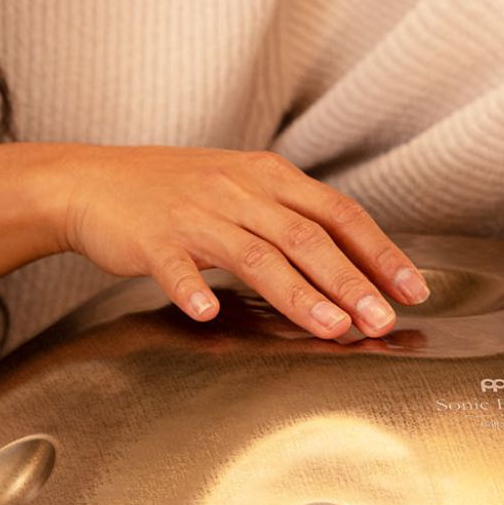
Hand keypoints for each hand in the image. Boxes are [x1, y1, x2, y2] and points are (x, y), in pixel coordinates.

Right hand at [50, 145, 428, 337]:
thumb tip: (354, 262)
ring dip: (298, 293)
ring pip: (256, 254)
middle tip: (382, 320)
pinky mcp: (153, 237)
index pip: (339, 213)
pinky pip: (176, 265)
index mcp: (269, 177)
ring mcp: (196, 213)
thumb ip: (294, 220)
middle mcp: (239, 190)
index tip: (411, 288)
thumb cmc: (176, 191)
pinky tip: (207, 312)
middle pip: (307, 237)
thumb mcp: (243, 188)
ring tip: (331, 327)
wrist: (92, 180)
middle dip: (351, 282)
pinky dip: (192, 288)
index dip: (379, 251)